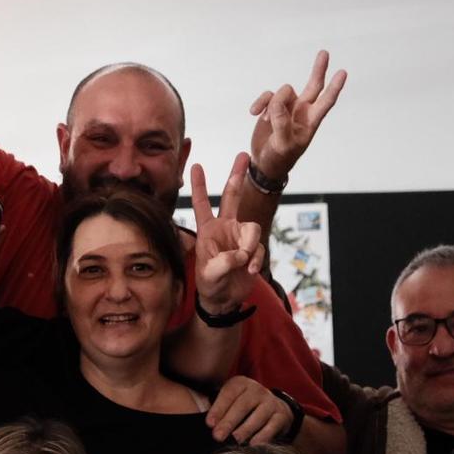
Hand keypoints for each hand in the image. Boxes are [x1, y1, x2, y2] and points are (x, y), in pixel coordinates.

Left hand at [191, 153, 264, 313]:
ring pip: (252, 229)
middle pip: (232, 196)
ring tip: (243, 264)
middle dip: (237, 175)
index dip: (199, 185)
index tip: (196, 165)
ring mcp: (239, 237)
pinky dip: (255, 260)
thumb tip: (242, 253)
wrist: (223, 299)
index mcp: (207, 229)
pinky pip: (258, 248)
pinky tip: (249, 271)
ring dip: (249, 247)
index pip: (202, 204)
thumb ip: (224, 262)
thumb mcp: (209, 274)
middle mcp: (224, 228)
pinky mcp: (252, 248)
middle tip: (243, 155)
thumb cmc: (209, 284)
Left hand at [206, 376, 293, 444]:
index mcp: (240, 383)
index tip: (209, 424)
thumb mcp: (230, 402)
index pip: (228, 394)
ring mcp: (271, 402)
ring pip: (258, 416)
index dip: (218, 409)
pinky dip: (262, 436)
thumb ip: (219, 410)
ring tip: (234, 442)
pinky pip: (272, 426)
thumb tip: (208, 426)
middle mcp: (257, 390)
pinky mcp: (282, 415)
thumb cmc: (243, 407)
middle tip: (218, 437)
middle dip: (229, 422)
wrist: (273, 407)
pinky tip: (252, 445)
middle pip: (242, 405)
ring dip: (245, 430)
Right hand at [248, 50, 346, 179]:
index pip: (326, 101)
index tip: (343, 72)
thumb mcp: (283, 145)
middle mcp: (301, 112)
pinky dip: (260, 103)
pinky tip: (254, 113)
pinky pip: (267, 97)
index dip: (334, 87)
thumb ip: (282, 123)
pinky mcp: (272, 109)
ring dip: (272, 102)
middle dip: (318, 69)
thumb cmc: (279, 158)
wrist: (264, 163)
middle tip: (324, 53)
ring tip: (264, 119)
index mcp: (310, 122)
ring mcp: (287, 109)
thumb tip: (278, 104)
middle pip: (313, 86)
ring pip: (283, 92)